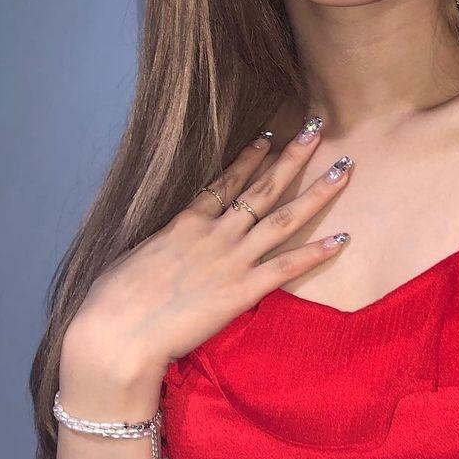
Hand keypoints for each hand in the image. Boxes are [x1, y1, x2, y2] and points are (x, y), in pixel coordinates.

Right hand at [65, 119, 351, 380]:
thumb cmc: (112, 299)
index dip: (252, 157)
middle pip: (264, 186)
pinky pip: (287, 267)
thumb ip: (161, 244)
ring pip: (284, 217)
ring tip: (345, 168)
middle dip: (294, 155)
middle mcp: (215, 232)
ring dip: (318, 192)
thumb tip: (167, 243)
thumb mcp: (134, 256)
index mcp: (186, 221)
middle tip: (317, 126)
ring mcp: (231, 259)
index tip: (271, 136)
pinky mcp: (242, 291)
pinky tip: (343, 237)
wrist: (118, 332)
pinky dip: (317, 252)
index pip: (227, 180)